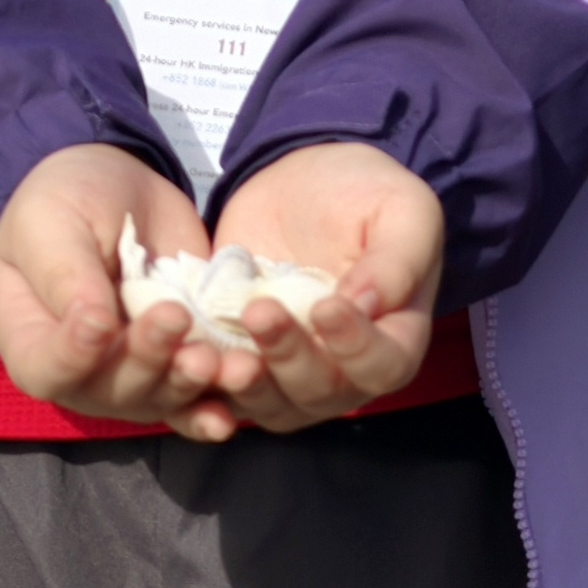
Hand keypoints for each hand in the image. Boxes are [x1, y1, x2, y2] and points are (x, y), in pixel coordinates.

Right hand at [0, 144, 234, 437]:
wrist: (119, 188)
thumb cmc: (65, 202)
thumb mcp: (50, 224)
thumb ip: (65, 276)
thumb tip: (92, 327)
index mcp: (33, 340)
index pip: (47, 370)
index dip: (72, 358)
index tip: (99, 324)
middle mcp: (83, 371)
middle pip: (112, 391)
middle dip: (147, 361)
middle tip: (176, 319)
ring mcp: (135, 372)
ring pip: (162, 397)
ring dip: (192, 383)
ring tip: (223, 357)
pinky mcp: (180, 357)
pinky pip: (201, 391)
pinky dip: (223, 394)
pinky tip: (247, 381)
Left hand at [208, 142, 443, 432]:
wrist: (302, 183)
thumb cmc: (365, 195)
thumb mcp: (402, 210)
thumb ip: (396, 260)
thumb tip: (366, 306)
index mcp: (394, 336)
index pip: (384, 366)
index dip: (358, 350)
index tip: (327, 307)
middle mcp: (344, 369)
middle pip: (320, 392)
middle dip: (288, 358)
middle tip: (260, 312)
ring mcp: (287, 372)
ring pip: (268, 404)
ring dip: (244, 385)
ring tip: (218, 352)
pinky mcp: (239, 358)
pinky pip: (219, 389)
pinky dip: (200, 381)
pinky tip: (185, 355)